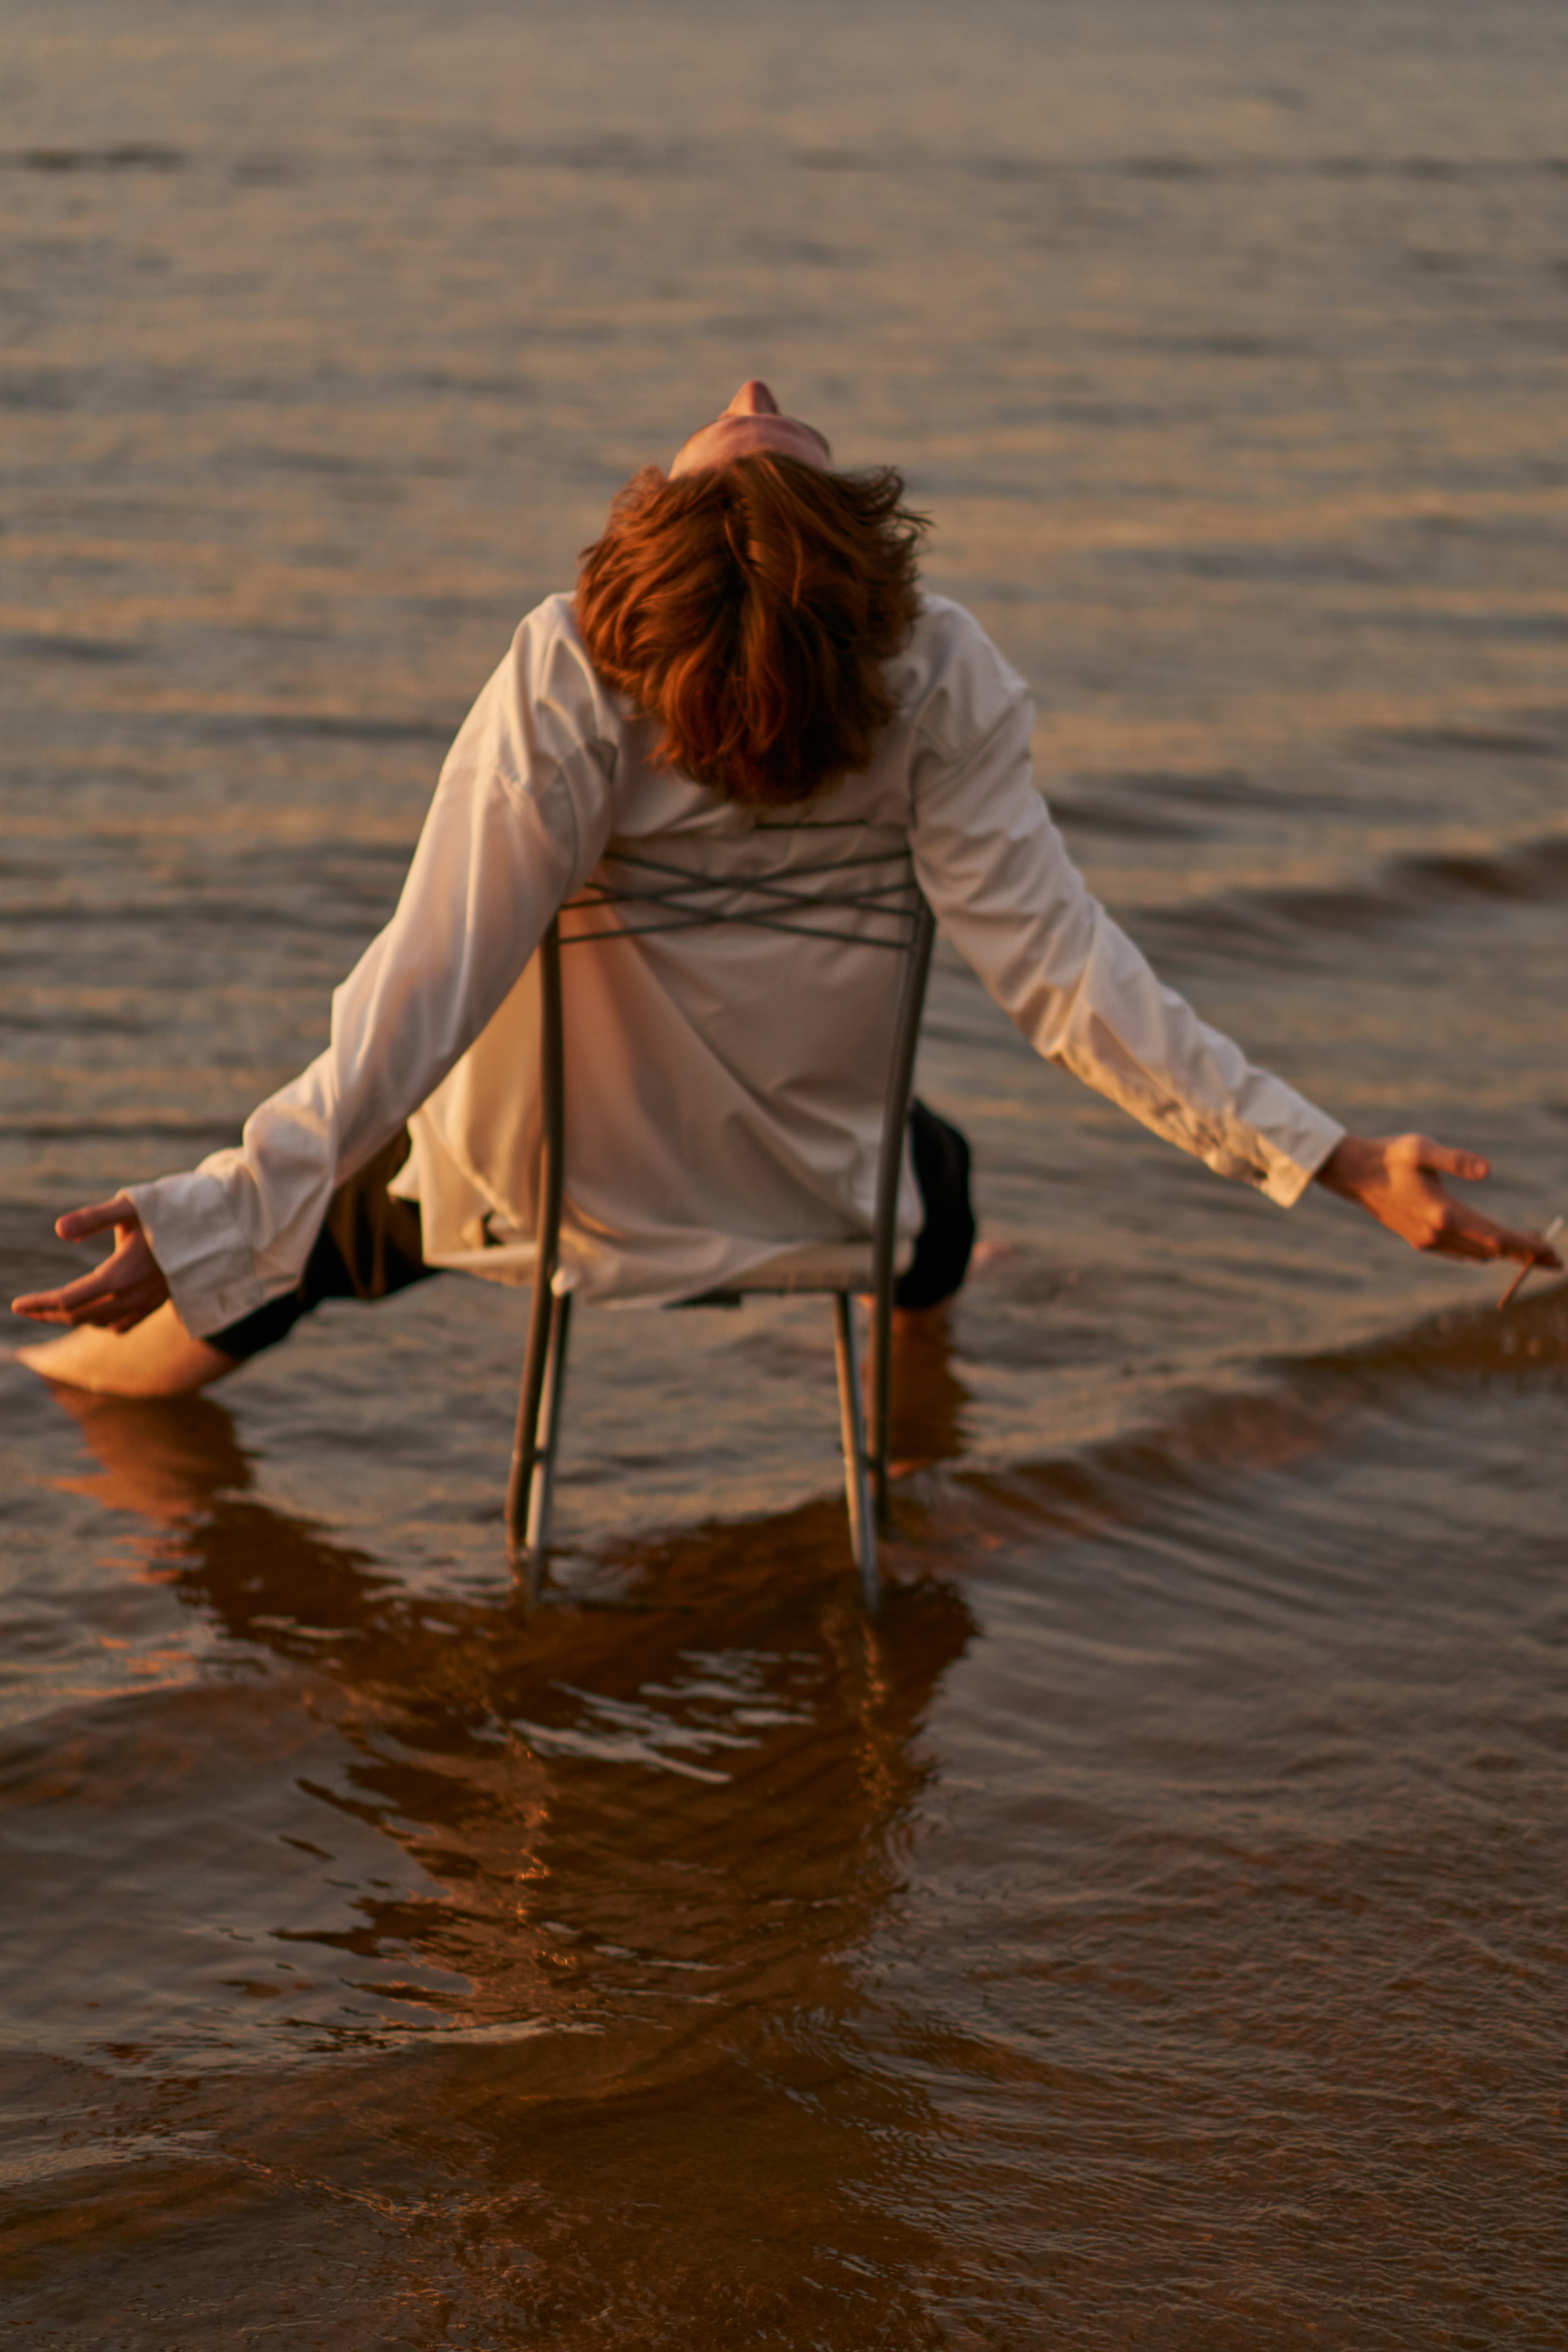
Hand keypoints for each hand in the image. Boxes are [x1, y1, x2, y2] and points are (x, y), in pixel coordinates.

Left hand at [10, 1196, 171, 1332]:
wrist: (220, 1227)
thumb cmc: (172, 1210)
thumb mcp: (131, 1206)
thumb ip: (93, 1218)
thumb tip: (58, 1230)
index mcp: (121, 1274)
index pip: (68, 1300)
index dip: (39, 1304)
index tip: (16, 1305)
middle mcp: (134, 1296)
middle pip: (79, 1317)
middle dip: (48, 1314)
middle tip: (26, 1308)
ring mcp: (149, 1303)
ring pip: (100, 1323)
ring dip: (72, 1319)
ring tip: (51, 1310)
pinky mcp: (160, 1304)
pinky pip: (123, 1325)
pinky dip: (100, 1323)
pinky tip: (92, 1315)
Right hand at [1315, 1133, 1561, 1268]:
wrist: (1353, 1173)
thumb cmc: (1390, 1156)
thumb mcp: (1423, 1149)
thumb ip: (1456, 1159)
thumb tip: (1489, 1171)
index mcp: (1443, 1214)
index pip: (1496, 1238)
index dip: (1527, 1248)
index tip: (1552, 1252)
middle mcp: (1437, 1234)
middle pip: (1492, 1252)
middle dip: (1525, 1255)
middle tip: (1554, 1258)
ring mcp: (1427, 1241)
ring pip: (1476, 1254)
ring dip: (1505, 1253)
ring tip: (1529, 1245)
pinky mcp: (1419, 1240)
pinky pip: (1460, 1253)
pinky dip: (1482, 1251)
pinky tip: (1491, 1243)